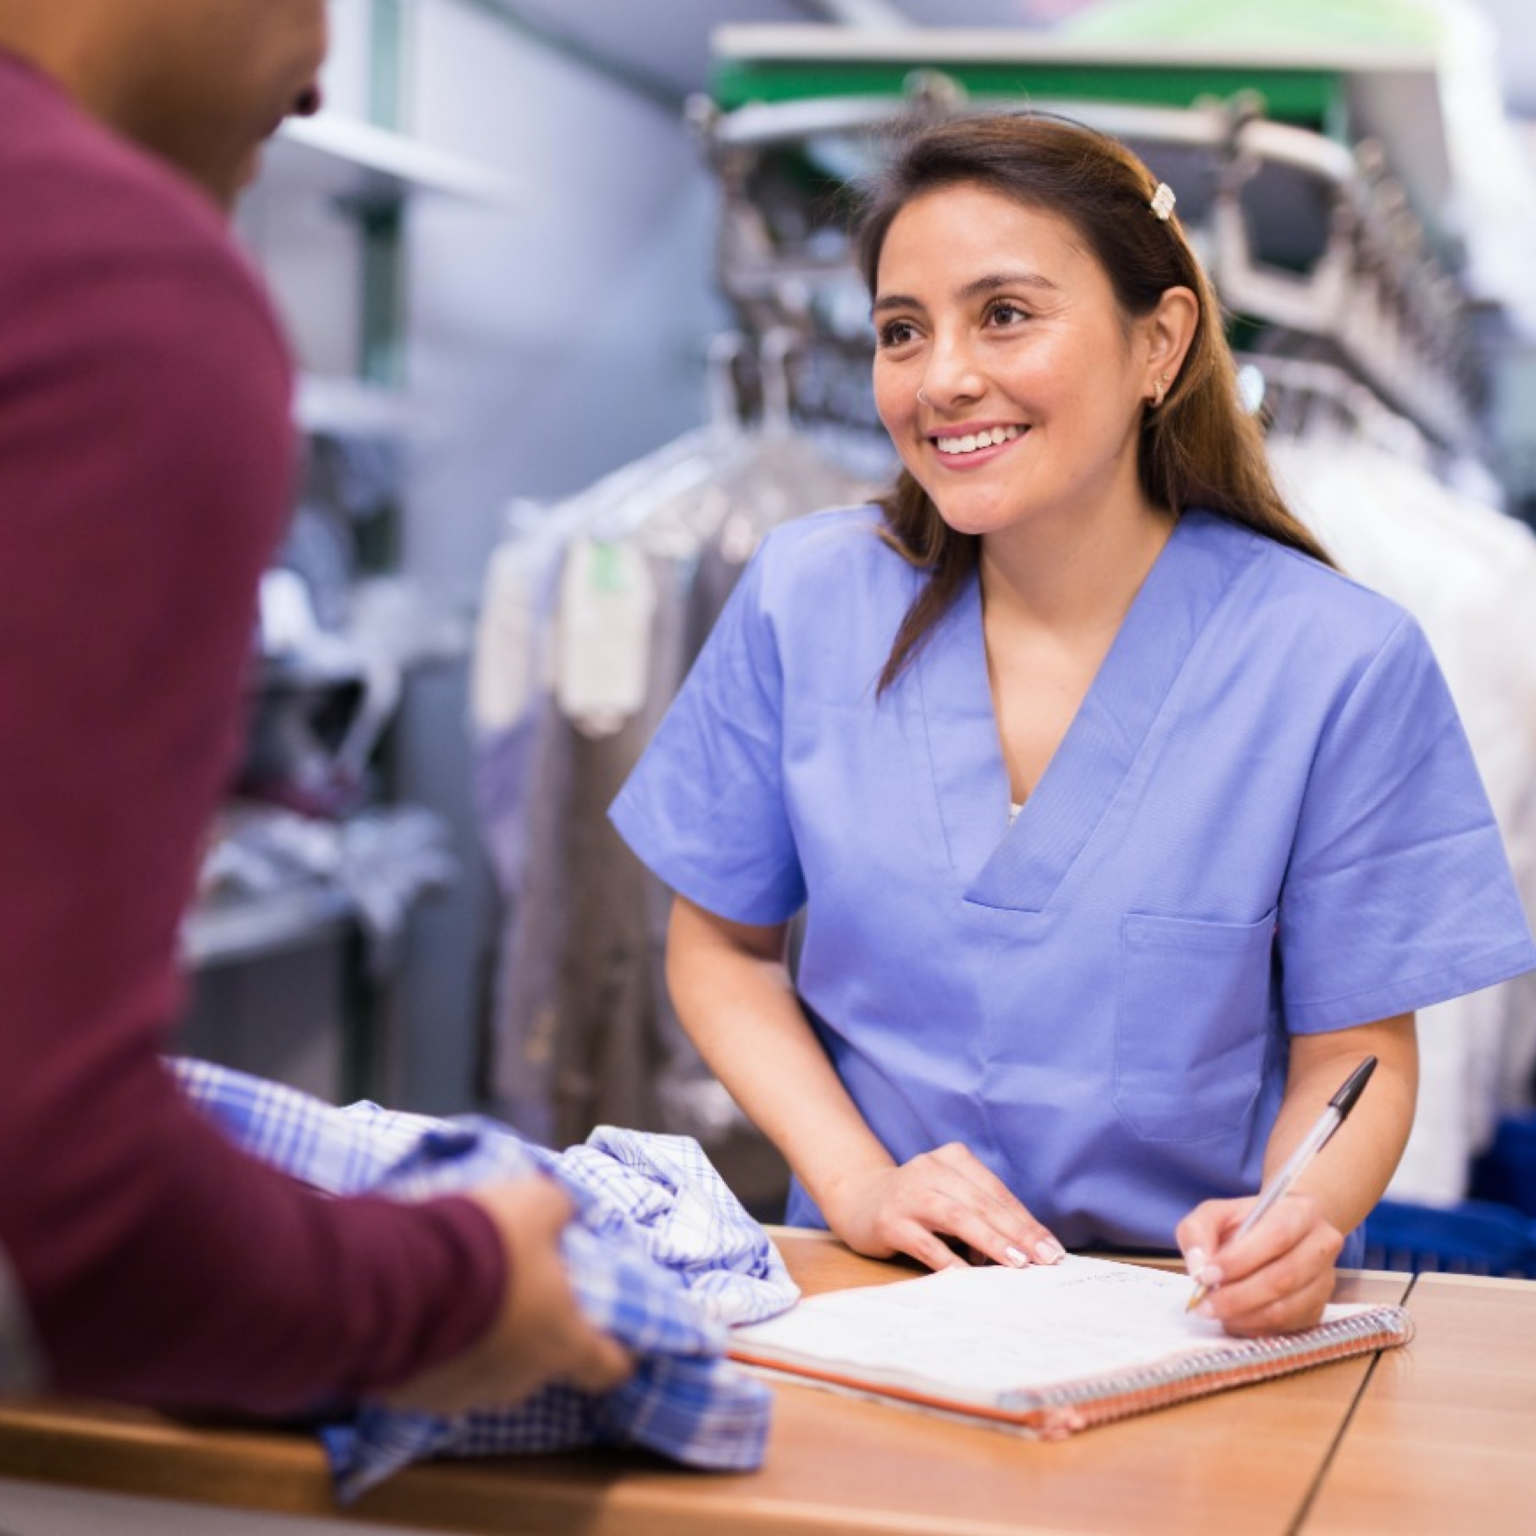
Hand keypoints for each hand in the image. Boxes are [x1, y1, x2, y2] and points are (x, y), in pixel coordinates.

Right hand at [385, 1176, 632, 1412]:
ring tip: (465, 1297)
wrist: (398, 1277)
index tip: (610, 1335)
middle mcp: (521, 1381)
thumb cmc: (488, 1245)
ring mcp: (467, 1395)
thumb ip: (559, 1211)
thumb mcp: (537, 1204)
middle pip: (544, 1363)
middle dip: (536, 1330)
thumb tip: (564, 1213)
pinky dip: (440, 1348)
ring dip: (484, 1340)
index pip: (608, 1366)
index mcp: (563, 1342)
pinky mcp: (418, 1397)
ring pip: (489, 1370)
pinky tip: (427, 1314)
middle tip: (519, 1290)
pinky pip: (440, 1372)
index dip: (615, 1350)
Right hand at [820, 1142, 1062, 1273]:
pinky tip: (972, 1278)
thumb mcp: (950, 1195)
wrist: (858, 1199)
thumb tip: (1024, 1251)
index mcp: (953, 1158)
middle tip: (1046, 1259)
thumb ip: (981, 1215)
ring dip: (992, 1242)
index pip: (997, 1192)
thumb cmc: (918, 1203)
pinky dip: (952, 1262)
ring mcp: (909, 1194)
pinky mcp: (890, 1220)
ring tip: (1018, 1264)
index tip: (1052, 1248)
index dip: (1027, 1221)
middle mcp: (931, 1169)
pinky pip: (927, 1244)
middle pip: (983, 1203)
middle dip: (1019, 1233)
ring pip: (959, 1218)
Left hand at [1177, 1192, 1343, 1334]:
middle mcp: (1321, 1246)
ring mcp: (1324, 1282)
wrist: (1281, 1233)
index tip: (1207, 1274)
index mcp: (1301, 1212)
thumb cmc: (1246, 1222)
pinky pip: (1287, 1328)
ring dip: (1244, 1316)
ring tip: (1214, 1311)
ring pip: (1286, 1309)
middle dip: (1237, 1296)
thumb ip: (1198, 1231)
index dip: (1240, 1259)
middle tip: (1204, 1304)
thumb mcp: (1215, 1213)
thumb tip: (1199, 1268)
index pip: (1275, 1236)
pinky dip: (1255, 1328)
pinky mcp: (1318, 1310)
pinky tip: (1233, 1319)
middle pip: (1283, 1278)